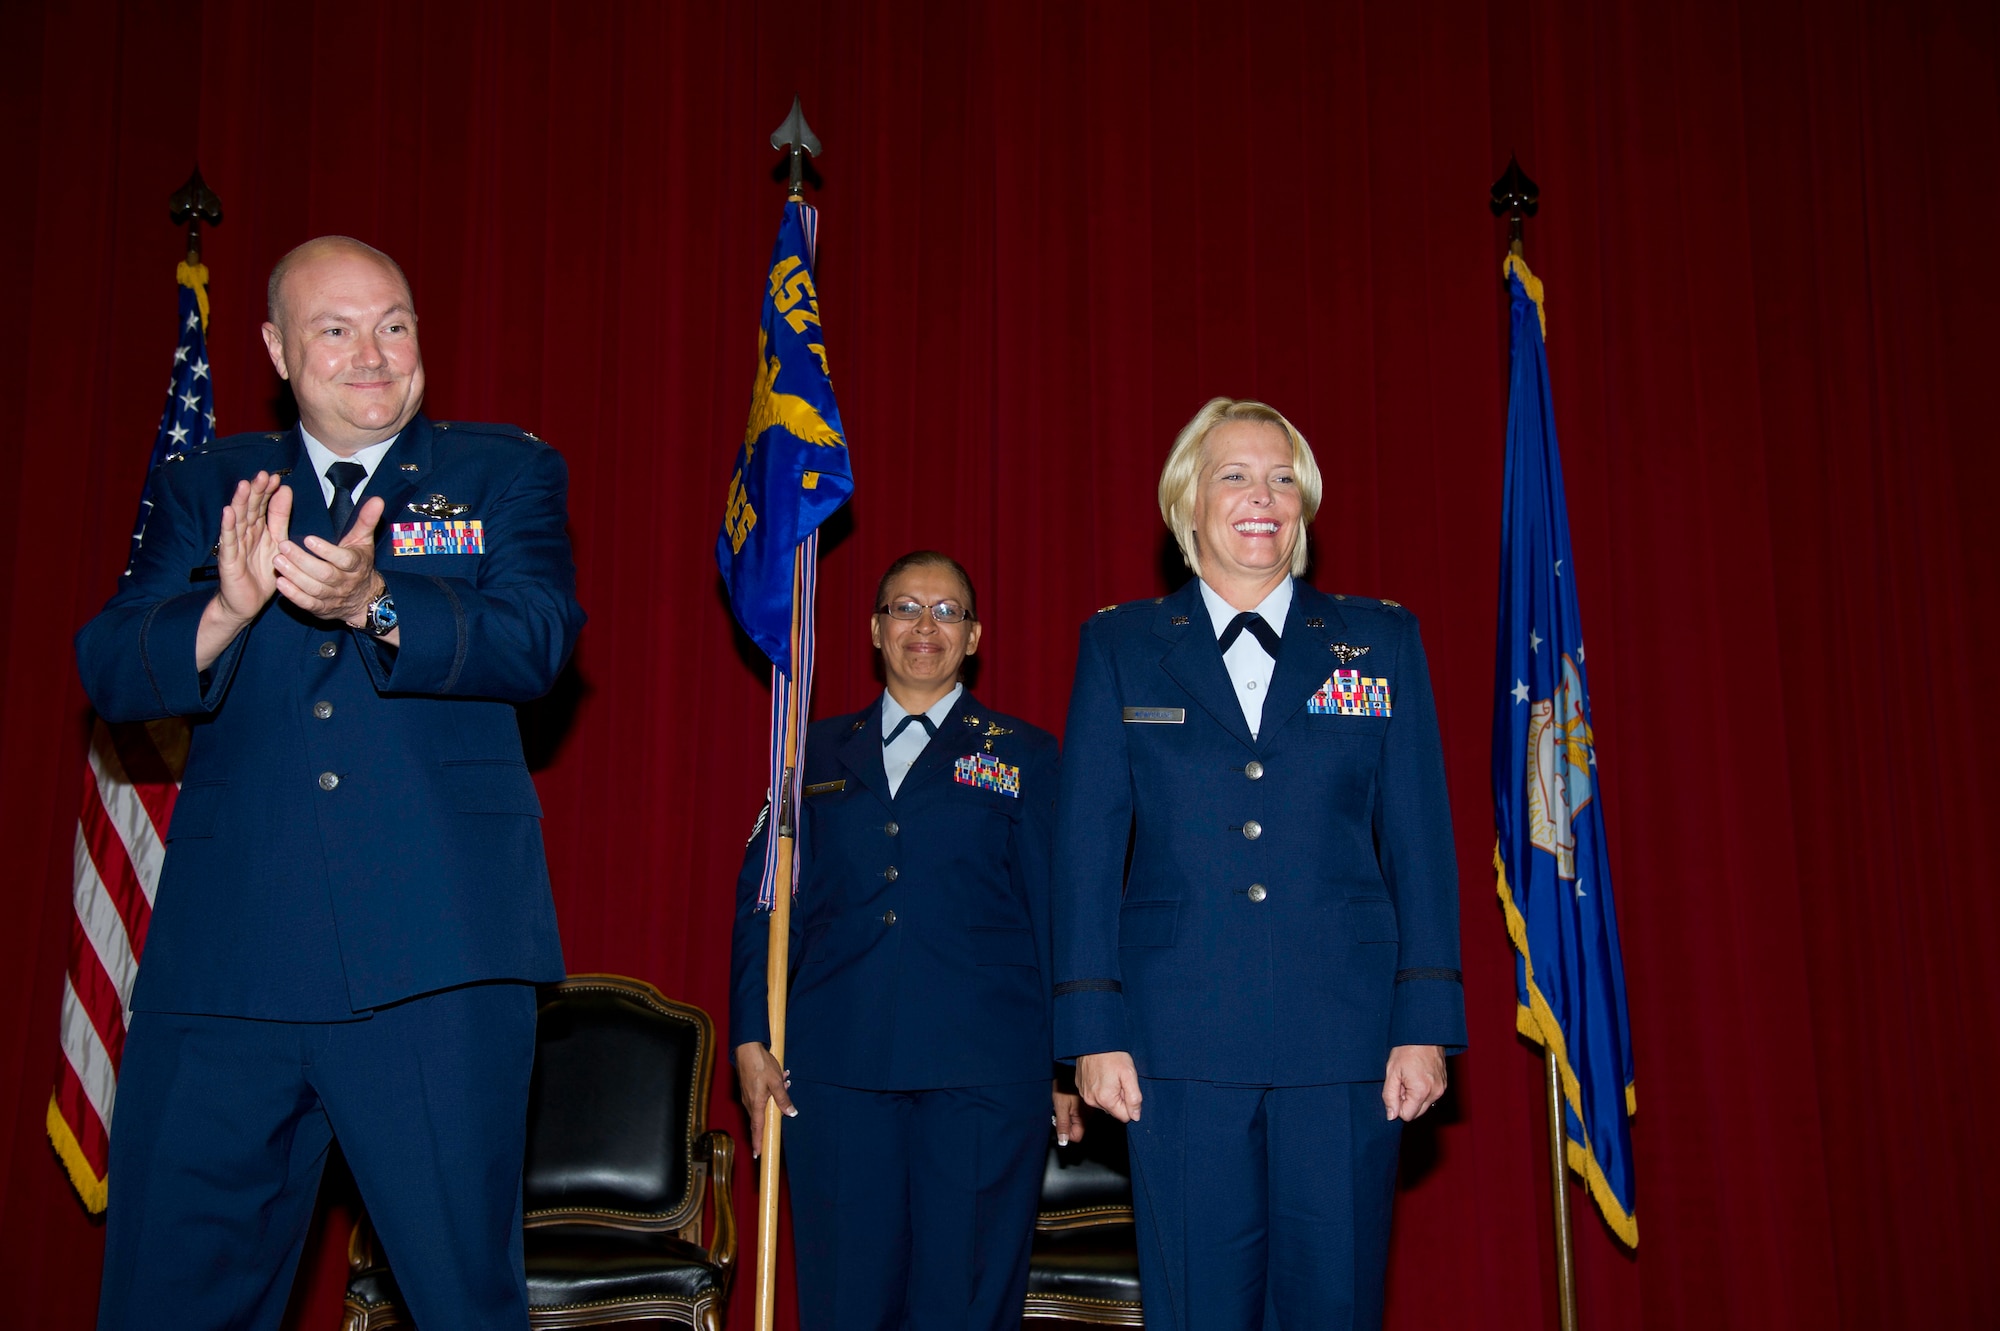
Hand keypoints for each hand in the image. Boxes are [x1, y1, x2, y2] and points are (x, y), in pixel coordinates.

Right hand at [197, 473, 291, 669]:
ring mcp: (234, 545)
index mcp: (258, 529)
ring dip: (240, 503)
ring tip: (244, 486)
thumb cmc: (261, 572)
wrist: (247, 602)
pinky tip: (228, 513)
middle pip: (249, 508)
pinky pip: (228, 542)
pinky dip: (228, 527)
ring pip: (237, 521)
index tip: (276, 477)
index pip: (262, 505)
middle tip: (263, 474)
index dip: (267, 491)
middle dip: (255, 491)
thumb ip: (280, 518)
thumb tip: (285, 490)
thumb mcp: (277, 542)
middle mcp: (244, 533)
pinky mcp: (227, 560)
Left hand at [275, 494, 385, 625]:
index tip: (308, 539)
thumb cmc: (360, 565)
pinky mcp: (321, 609)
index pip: (343, 560)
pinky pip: (307, 604)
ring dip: (294, 576)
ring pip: (313, 589)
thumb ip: (366, 521)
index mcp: (356, 565)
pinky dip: (293, 595)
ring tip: (277, 561)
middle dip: (302, 561)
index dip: (326, 551)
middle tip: (283, 545)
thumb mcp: (364, 542)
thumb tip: (377, 499)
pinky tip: (280, 583)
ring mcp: (332, 597)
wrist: (364, 600)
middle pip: (324, 574)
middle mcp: (345, 583)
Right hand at [734, 1041, 794, 1157]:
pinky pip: (761, 1094)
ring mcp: (747, 1094)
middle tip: (783, 1095)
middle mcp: (749, 1102)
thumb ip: (783, 1098)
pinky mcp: (748, 1087)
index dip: (757, 1141)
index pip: (757, 1128)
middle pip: (762, 1115)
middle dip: (775, 1111)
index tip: (758, 1154)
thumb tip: (791, 1113)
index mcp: (756, 1104)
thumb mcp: (776, 1082)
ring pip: (763, 1103)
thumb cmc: (760, 1064)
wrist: (746, 1048)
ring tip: (785, 1080)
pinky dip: (771, 1088)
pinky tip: (780, 1076)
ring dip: (775, 1095)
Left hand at [1052, 1084, 1085, 1144]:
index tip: (1059, 1124)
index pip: (1076, 1136)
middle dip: (1066, 1125)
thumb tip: (1063, 1141)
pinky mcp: (1086, 1104)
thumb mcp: (1060, 1106)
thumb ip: (1063, 1125)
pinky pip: (1078, 1114)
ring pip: (1077, 1122)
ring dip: (1068, 1117)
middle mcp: (1088, 1115)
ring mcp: (1088, 1109)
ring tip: (1062, 1105)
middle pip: (1077, 1129)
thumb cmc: (1064, 1085)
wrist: (1068, 1069)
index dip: (1066, 1133)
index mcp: (1083, 1117)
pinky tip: (1066, 1102)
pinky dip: (1070, 1110)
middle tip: (1059, 1113)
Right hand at [1076, 1051, 1141, 1122]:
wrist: (1094, 1039)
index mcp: (1105, 1100)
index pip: (1125, 1117)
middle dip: (1119, 1098)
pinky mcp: (1080, 1087)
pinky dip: (1100, 1088)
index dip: (1129, 1103)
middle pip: (1113, 1110)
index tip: (1126, 1087)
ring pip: (1104, 1103)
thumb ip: (1134, 1098)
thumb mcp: (1130, 1075)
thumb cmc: (1113, 1055)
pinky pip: (1094, 1095)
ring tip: (1110, 1075)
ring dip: (1109, 1093)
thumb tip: (1136, 1116)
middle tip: (1119, 1080)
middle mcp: (1092, 1100)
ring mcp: (1084, 1094)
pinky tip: (1102, 1074)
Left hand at [1381, 1044, 1446, 1121]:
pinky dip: (1423, 1091)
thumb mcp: (1392, 1072)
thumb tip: (1391, 1116)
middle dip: (1407, 1102)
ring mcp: (1441, 1089)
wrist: (1424, 1033)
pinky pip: (1431, 1097)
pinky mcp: (1444, 1084)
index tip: (1397, 1088)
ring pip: (1424, 1105)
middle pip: (1416, 1113)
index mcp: (1421, 1091)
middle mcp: (1435, 1093)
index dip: (1397, 1105)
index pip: (1407, 1116)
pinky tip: (1418, 1075)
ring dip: (1415, 1096)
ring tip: (1410, 1077)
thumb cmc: (1406, 1049)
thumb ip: (1390, 1096)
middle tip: (1403, 1082)